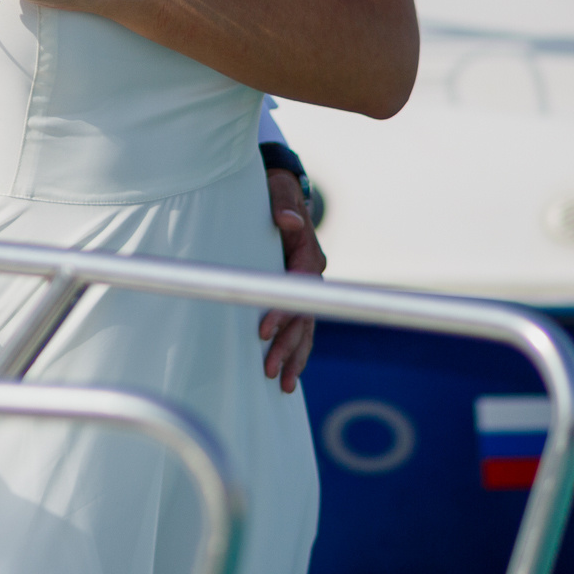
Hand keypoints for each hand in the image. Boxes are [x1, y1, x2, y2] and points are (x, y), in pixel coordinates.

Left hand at [258, 169, 323, 392]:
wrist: (283, 193)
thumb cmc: (277, 192)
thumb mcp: (279, 191)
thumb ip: (283, 206)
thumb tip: (288, 220)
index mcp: (308, 254)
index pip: (297, 289)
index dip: (281, 311)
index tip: (262, 330)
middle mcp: (312, 273)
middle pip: (303, 316)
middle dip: (286, 344)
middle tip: (269, 369)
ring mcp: (307, 286)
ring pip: (305, 327)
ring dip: (294, 355)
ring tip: (283, 383)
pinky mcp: (298, 293)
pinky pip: (302, 325)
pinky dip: (297, 349)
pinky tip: (290, 372)